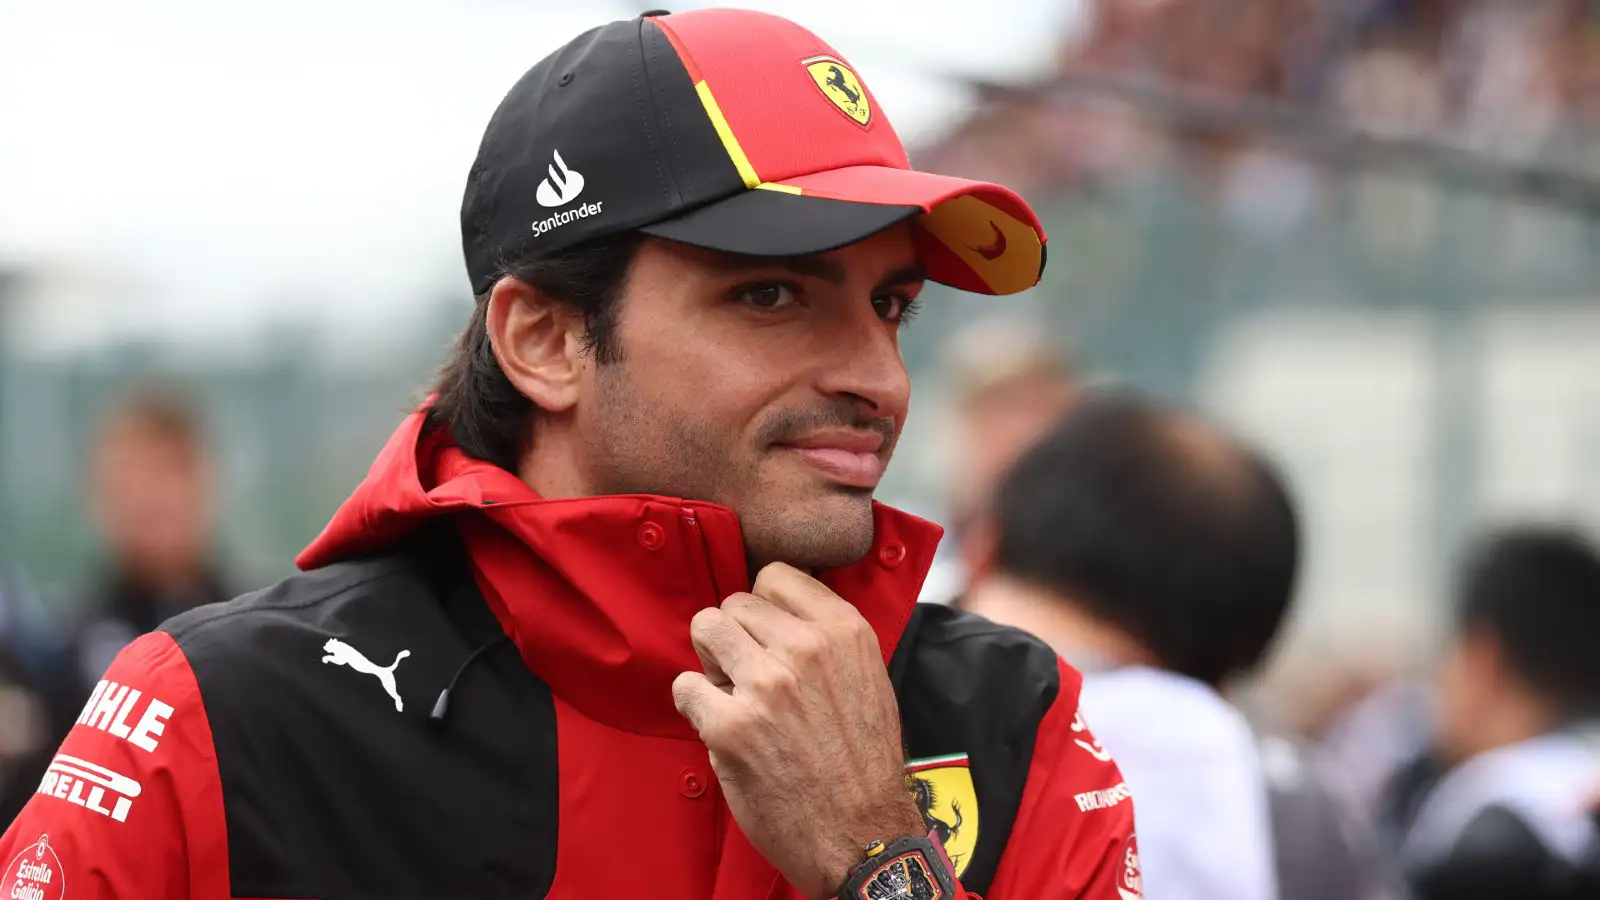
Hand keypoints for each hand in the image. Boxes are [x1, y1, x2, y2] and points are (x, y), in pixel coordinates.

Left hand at [672, 563, 924, 899]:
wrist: (862, 836)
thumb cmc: (862, 762)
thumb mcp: (867, 678)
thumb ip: (826, 639)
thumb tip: (773, 612)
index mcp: (844, 631)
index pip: (775, 576)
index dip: (763, 607)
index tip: (766, 636)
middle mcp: (805, 649)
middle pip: (734, 603)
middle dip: (734, 636)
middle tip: (748, 675)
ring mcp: (766, 685)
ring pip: (704, 628)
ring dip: (711, 661)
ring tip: (732, 693)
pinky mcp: (730, 726)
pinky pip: (685, 686)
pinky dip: (695, 706)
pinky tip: (721, 727)